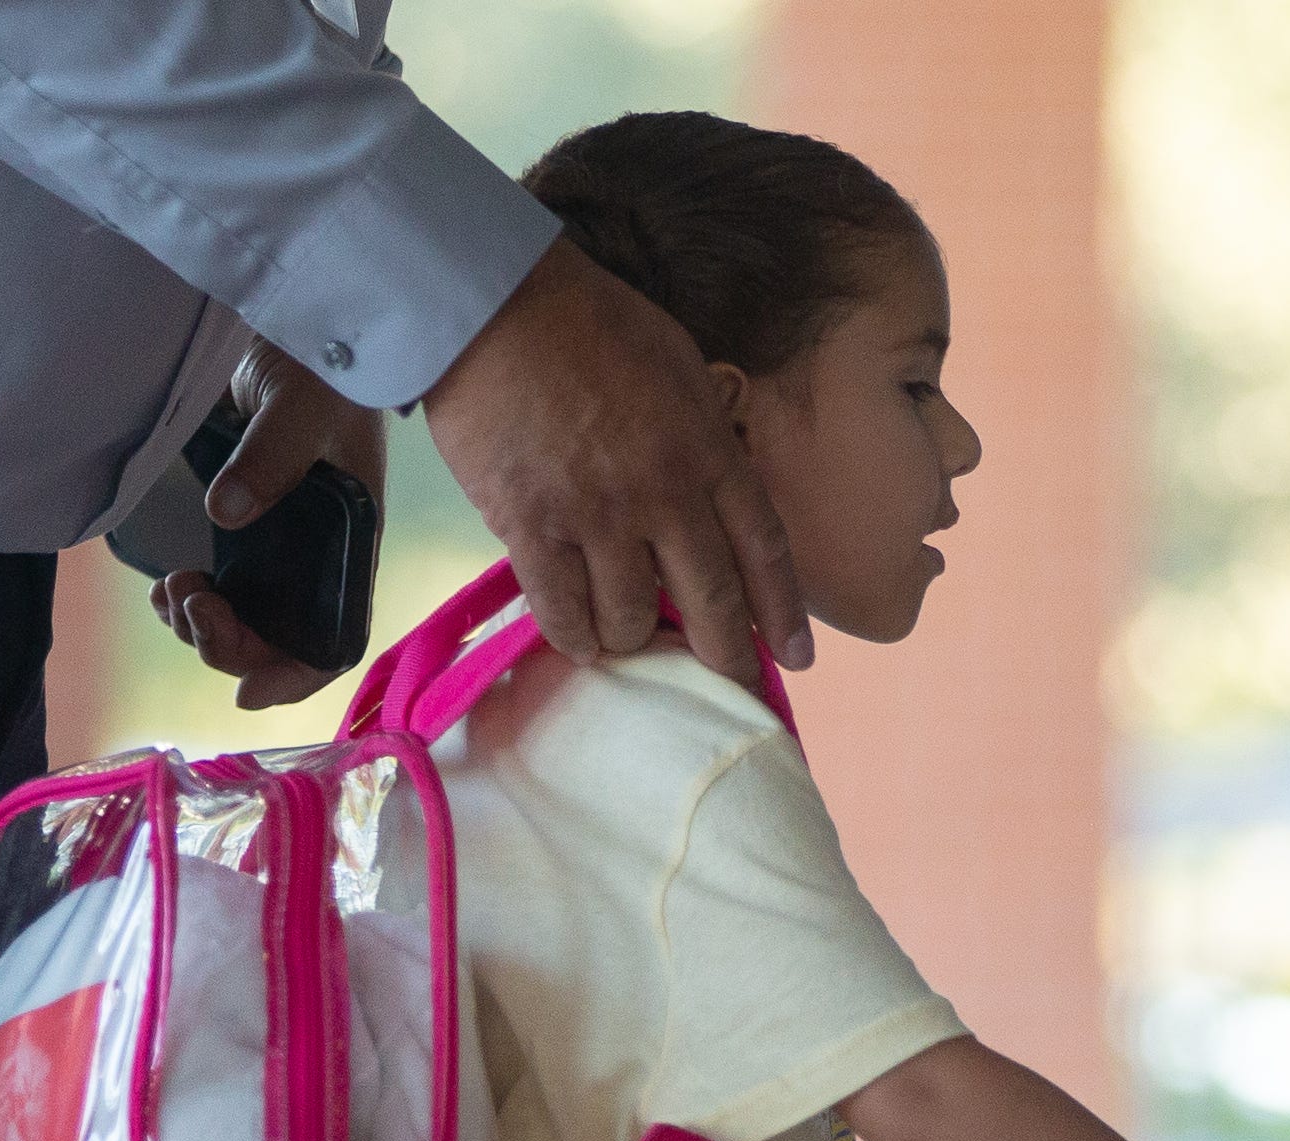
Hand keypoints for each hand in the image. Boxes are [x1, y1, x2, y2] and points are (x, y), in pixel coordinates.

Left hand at [157, 339, 385, 707]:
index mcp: (346, 545)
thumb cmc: (321, 366)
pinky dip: (184, 604)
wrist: (291, 326)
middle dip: (227, 645)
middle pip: (274, 641)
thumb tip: (224, 513)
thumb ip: (272, 452)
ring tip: (171, 592)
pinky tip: (163, 586)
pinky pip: (213, 590)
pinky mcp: (237, 529)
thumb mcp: (303, 402)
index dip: (295, 675)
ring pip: (237, 623)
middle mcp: (312, 561)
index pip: (335, 637)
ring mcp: (272, 549)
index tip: (246, 692)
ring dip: (198, 627)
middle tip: (190, 604)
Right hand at [423, 237, 811, 676]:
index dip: (783, 611)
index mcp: (707, 450)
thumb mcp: (679, 366)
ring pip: (631, 619)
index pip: (763, 548)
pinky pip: (563, 613)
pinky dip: (575, 636)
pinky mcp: (532, 530)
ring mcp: (597, 518)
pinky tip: (580, 639)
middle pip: (711, 602)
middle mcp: (663, 494)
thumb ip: (703, 437)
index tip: (796, 657)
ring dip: (633, 638)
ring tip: (626, 634)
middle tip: (728, 686)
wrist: (494, 306)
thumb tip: (717, 494)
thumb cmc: (589, 323)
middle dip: (725, 655)